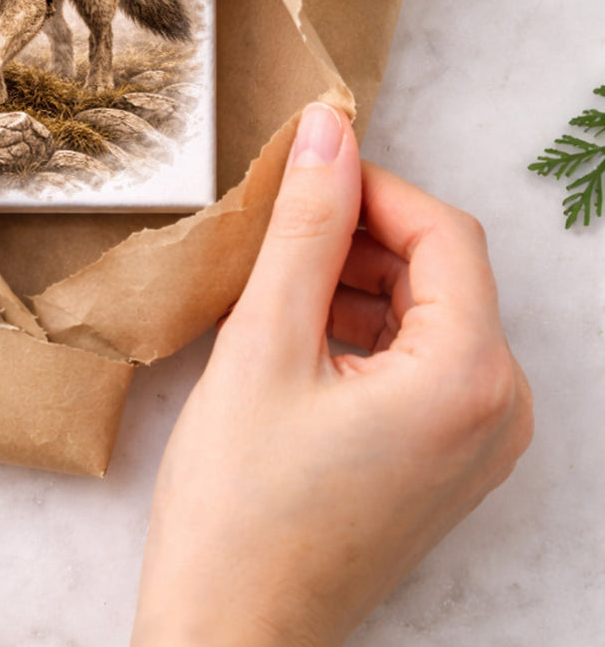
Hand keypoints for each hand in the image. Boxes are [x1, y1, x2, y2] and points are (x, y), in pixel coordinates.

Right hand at [132, 102, 533, 646]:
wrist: (231, 632)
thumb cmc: (240, 505)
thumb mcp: (264, 343)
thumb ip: (304, 227)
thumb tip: (328, 132)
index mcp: (470, 378)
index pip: (443, 232)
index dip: (370, 187)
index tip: (300, 172)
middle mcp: (498, 412)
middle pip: (440, 271)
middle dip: (358, 237)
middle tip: (272, 235)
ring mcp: (477, 443)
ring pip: (425, 314)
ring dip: (353, 282)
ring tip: (271, 291)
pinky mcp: (445, 461)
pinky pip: (418, 362)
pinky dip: (360, 331)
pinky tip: (292, 340)